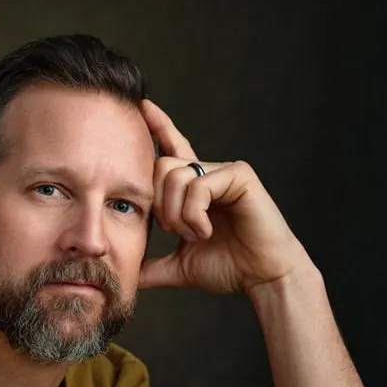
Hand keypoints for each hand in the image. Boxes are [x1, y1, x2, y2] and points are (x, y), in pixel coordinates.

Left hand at [139, 99, 313, 295]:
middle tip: (177, 232)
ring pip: (175, 177)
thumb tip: (125, 277)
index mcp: (195, 188)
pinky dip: (195, 215)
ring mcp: (224, 171)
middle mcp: (208, 174)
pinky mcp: (239, 175)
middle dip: (160, 206)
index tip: (142, 108)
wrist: (262, 278)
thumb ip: (152, 267)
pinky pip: (198, 186)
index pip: (171, 151)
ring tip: (197, 235)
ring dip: (178, 216)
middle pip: (160, 167)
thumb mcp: (179, 266)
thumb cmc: (229, 268)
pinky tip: (207, 231)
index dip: (158, 127)